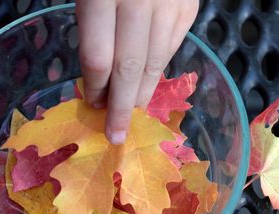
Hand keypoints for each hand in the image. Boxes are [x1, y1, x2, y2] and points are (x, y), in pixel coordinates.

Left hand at [76, 0, 198, 143]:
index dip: (95, 89)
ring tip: (133, 111)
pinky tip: (148, 80)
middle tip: (116, 134)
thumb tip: (100, 81)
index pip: (98, 59)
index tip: (94, 105)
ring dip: (142, 94)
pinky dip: (159, 69)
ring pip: (155, 64)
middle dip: (121, 107)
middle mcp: (140, 1)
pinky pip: (173, 48)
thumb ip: (90, 27)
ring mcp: (169, 5)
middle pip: (129, 68)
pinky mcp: (188, 8)